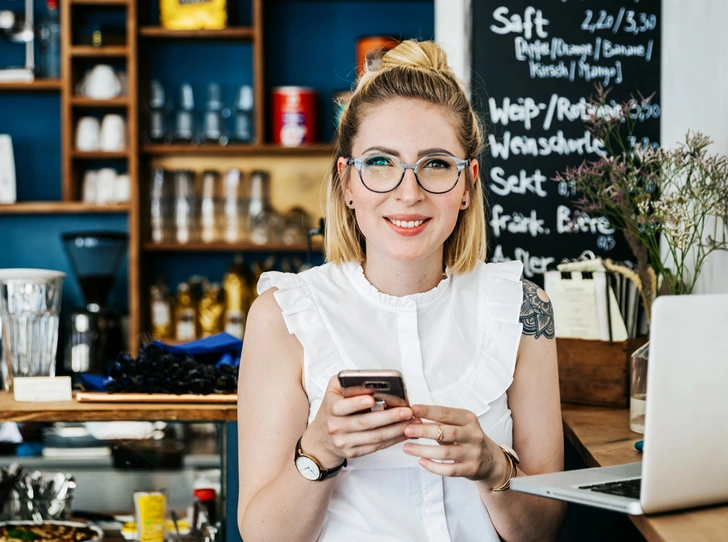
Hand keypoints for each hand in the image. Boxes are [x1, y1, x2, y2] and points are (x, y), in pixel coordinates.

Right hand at [302, 375, 417, 467]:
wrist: (321, 439)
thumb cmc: (333, 409)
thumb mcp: (333, 391)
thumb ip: (347, 381)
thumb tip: (369, 381)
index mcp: (331, 409)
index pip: (342, 407)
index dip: (357, 403)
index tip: (372, 399)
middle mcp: (336, 427)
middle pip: (365, 423)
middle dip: (389, 417)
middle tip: (407, 411)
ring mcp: (345, 442)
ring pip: (374, 437)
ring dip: (396, 430)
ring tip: (412, 421)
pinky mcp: (354, 453)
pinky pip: (377, 447)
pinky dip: (393, 439)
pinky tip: (405, 432)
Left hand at [402, 404, 507, 483]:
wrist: (491, 461)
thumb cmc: (468, 439)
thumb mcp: (460, 425)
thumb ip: (441, 423)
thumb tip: (415, 420)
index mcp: (469, 419)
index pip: (446, 413)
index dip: (428, 411)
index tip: (412, 409)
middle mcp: (473, 434)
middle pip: (446, 432)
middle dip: (424, 430)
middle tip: (406, 430)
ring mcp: (474, 453)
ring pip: (446, 452)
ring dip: (424, 450)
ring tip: (407, 448)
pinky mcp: (471, 469)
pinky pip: (450, 470)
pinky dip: (434, 466)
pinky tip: (421, 462)